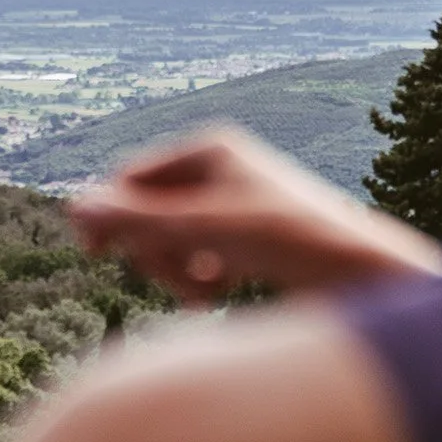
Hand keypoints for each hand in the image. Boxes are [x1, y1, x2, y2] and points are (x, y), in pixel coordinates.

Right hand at [69, 128, 441, 306]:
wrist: (366, 279)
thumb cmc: (293, 243)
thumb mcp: (207, 229)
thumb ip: (140, 219)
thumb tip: (75, 207)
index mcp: (209, 148)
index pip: (131, 179)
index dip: (112, 215)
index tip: (97, 255)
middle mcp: (218, 171)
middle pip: (145, 212)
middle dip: (153, 249)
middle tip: (178, 280)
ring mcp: (230, 207)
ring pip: (167, 241)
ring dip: (175, 270)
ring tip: (205, 293)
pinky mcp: (244, 242)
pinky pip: (193, 259)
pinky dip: (197, 280)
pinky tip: (219, 293)